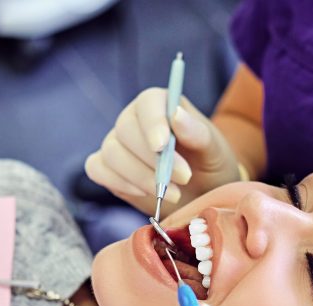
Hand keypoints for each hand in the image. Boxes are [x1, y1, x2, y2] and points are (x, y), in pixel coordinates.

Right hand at [85, 88, 239, 216]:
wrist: (202, 196)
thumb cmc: (210, 167)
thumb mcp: (214, 151)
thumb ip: (198, 133)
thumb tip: (176, 114)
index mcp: (161, 105)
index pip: (148, 103)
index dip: (152, 123)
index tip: (162, 146)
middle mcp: (134, 119)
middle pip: (125, 130)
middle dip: (152, 160)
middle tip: (183, 179)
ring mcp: (118, 144)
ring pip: (112, 153)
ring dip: (140, 177)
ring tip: (172, 193)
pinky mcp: (107, 168)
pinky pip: (98, 170)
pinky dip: (120, 183)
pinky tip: (145, 193)